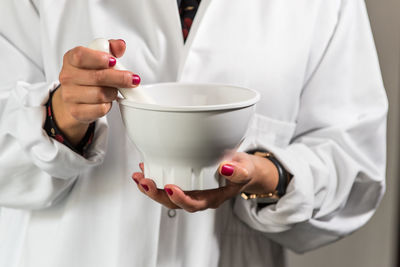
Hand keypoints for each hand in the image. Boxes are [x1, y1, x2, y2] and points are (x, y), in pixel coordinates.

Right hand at [52, 39, 140, 144]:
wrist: (75, 98)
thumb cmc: (89, 75)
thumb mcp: (98, 58)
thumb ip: (110, 48)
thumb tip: (120, 45)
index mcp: (71, 59)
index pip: (80, 56)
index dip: (99, 58)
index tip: (114, 61)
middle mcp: (67, 77)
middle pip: (97, 77)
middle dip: (119, 78)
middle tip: (132, 79)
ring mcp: (69, 95)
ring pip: (101, 94)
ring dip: (114, 92)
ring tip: (115, 90)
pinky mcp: (76, 111)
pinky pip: (100, 109)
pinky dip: (109, 105)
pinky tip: (108, 100)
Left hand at [131, 152, 278, 211]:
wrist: (240, 169)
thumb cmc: (242, 170)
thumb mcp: (246, 169)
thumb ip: (238, 171)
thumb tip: (225, 167)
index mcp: (213, 197)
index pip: (194, 203)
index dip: (180, 198)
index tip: (170, 187)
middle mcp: (199, 196)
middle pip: (174, 202)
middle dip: (156, 194)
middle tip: (145, 182)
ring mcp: (190, 190)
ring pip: (167, 195)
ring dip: (151, 187)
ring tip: (138, 176)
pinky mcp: (184, 182)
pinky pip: (166, 184)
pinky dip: (154, 176)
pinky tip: (145, 168)